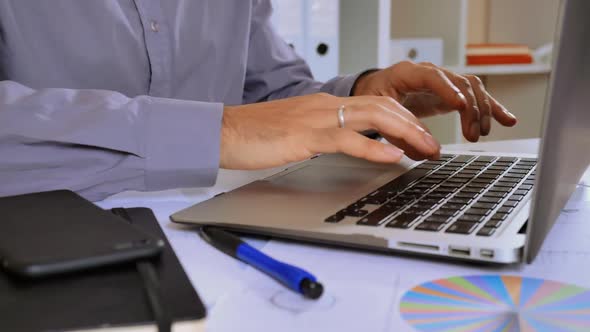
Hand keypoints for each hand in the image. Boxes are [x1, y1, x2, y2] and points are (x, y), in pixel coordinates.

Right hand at [220, 93, 440, 168]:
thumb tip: (347, 145)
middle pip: (383, 106)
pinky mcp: (305, 135)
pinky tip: (392, 157)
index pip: (375, 105)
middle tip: (433, 146)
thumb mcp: (297, 130)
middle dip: (414, 125)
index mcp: (324, 105)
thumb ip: (323, 134)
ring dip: (405, 133)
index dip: (403, 120)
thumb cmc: (256, 134)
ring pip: (373, 117)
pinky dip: (374, 147)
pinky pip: (346, 138)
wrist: (224, 132)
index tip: (419, 138)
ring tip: (425, 150)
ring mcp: (316, 119)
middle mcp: (325, 106)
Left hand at [353, 61, 517, 141]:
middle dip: (470, 109)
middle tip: (472, 134)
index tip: (460, 106)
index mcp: (407, 73)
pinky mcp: (451, 92)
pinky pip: (475, 95)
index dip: (448, 90)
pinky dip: (491, 108)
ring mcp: (443, 81)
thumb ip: (399, 131)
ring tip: (482, 132)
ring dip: (482, 110)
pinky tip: (507, 120)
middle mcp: (429, 73)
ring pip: (471, 88)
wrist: (376, 90)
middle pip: (459, 83)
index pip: (432, 76)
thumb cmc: (376, 98)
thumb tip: (425, 152)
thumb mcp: (380, 113)